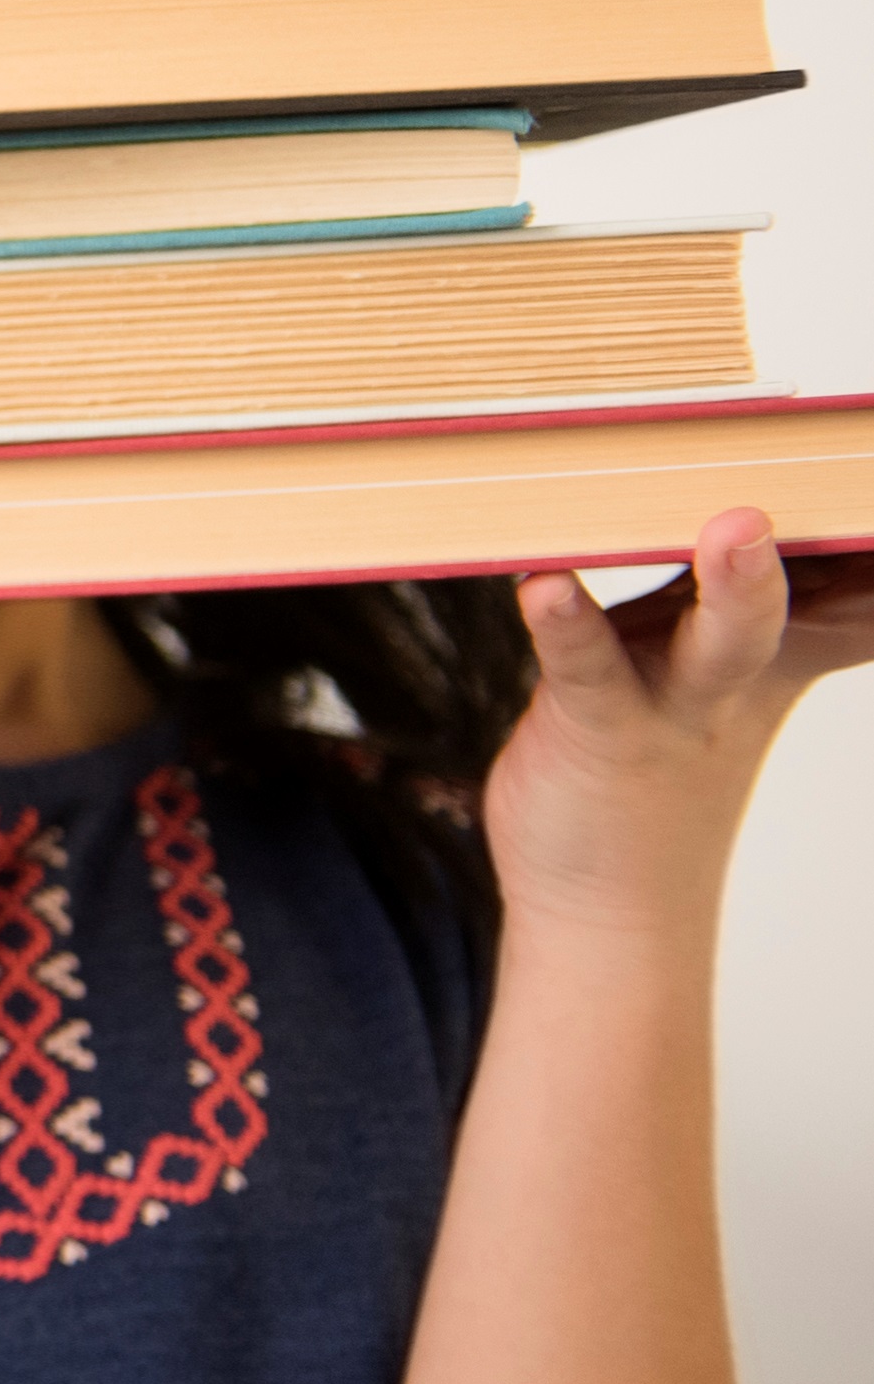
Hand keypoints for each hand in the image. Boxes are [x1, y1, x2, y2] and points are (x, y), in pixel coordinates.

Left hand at [481, 513, 873, 946]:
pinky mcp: (603, 730)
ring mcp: (682, 705)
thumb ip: (735, 591)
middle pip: (814, 599)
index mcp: (784, 642)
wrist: (608, 898)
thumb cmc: (656, 753)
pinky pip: (589, 670)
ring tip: (739, 526)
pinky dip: (566, 625)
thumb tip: (755, 498)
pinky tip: (543, 585)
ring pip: (725, 639)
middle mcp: (747, 669)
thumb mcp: (718, 668)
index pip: (857, 577)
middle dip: (844, 542)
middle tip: (865, 484)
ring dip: (739, 585)